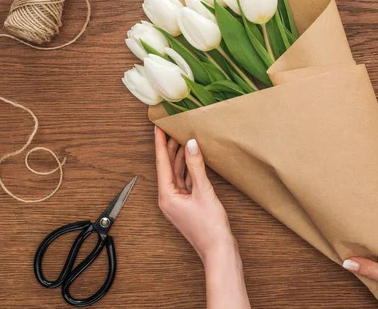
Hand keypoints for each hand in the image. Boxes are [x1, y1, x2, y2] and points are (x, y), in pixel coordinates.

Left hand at [154, 126, 234, 260]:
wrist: (218, 250)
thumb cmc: (209, 227)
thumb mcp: (203, 192)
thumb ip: (197, 166)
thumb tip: (191, 144)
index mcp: (167, 195)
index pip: (162, 163)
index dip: (160, 143)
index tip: (158, 127)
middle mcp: (169, 198)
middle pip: (168, 167)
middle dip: (170, 148)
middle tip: (172, 128)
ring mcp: (178, 202)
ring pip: (177, 174)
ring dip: (180, 157)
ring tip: (183, 138)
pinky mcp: (188, 205)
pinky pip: (185, 181)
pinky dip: (189, 169)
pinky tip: (194, 159)